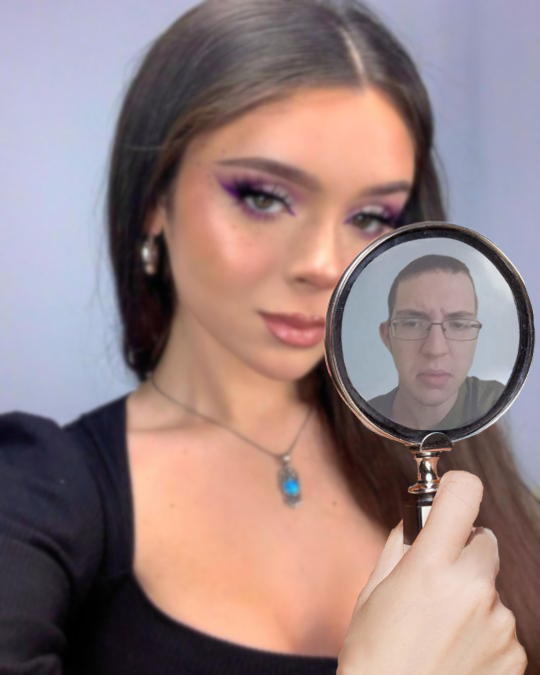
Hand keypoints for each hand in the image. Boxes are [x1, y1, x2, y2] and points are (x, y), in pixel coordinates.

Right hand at [338, 470, 526, 674]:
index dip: (456, 488)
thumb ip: (399, 547)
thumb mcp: (372, 593)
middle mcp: (473, 588)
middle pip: (483, 540)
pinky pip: (502, 623)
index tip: (449, 494)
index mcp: (431, 567)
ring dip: (473, 595)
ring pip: (491, 585)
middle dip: (462, 550)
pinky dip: (484, 630)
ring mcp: (499, 623)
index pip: (463, 495)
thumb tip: (416, 523)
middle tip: (436, 579)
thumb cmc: (375, 658)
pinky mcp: (516, 654)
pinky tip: (457, 651)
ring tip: (442, 629)